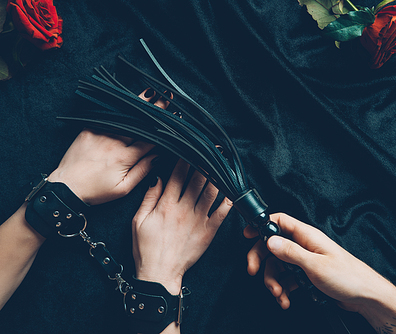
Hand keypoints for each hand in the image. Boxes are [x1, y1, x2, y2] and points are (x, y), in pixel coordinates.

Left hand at [47, 88, 164, 204]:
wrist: (66, 187)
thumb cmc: (96, 191)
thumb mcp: (123, 188)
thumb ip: (142, 171)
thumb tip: (158, 156)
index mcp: (125, 157)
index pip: (150, 139)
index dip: (164, 129)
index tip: (175, 118)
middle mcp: (114, 141)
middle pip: (140, 123)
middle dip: (155, 110)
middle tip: (168, 98)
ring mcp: (101, 133)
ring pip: (125, 116)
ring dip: (139, 104)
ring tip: (152, 92)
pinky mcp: (89, 129)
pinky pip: (107, 116)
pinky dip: (118, 108)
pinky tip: (127, 100)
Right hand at [132, 159, 232, 293]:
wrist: (159, 273)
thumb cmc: (146, 248)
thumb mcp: (139, 220)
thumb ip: (149, 197)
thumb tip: (157, 176)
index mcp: (166, 205)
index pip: (177, 175)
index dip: (185, 159)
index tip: (190, 148)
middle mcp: (184, 210)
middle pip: (197, 179)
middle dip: (204, 162)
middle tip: (211, 149)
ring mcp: (198, 220)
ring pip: (211, 192)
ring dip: (217, 175)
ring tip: (222, 162)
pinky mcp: (209, 231)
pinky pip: (221, 212)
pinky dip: (228, 199)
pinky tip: (231, 187)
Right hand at [244, 213, 395, 312]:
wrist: (365, 297)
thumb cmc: (348, 277)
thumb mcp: (315, 265)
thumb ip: (290, 252)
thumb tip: (270, 240)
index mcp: (307, 236)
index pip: (279, 221)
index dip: (262, 225)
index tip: (248, 235)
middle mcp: (304, 246)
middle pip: (273, 246)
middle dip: (261, 260)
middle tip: (254, 271)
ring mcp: (305, 260)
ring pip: (278, 265)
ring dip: (274, 281)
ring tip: (279, 294)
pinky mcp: (307, 275)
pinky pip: (287, 278)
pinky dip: (283, 289)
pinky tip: (286, 299)